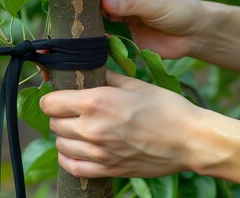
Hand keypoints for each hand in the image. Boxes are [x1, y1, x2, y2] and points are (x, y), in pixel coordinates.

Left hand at [40, 70, 200, 177]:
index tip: (59, 97)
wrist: (189, 140)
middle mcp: (92, 129)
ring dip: (65, 135)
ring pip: (60, 145)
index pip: (50, 103)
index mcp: (96, 102)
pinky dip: (69, 158)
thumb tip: (88, 69)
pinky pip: (73, 167)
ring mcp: (99, 152)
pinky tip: (78, 149)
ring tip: (78, 129)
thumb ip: (106, 77)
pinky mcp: (108, 169)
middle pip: (54, 123)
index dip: (52, 98)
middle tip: (73, 111)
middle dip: (60, 115)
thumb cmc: (166, 108)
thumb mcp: (134, 84)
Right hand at [102, 0, 207, 58]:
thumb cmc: (180, 10)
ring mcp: (121, 5)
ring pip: (99, 8)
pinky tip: (98, 34)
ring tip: (92, 23)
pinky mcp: (120, 24)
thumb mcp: (156, 5)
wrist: (192, 36)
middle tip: (88, 10)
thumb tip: (104, 1)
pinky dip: (100, 30)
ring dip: (95, 16)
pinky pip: (104, 26)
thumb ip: (130, 4)